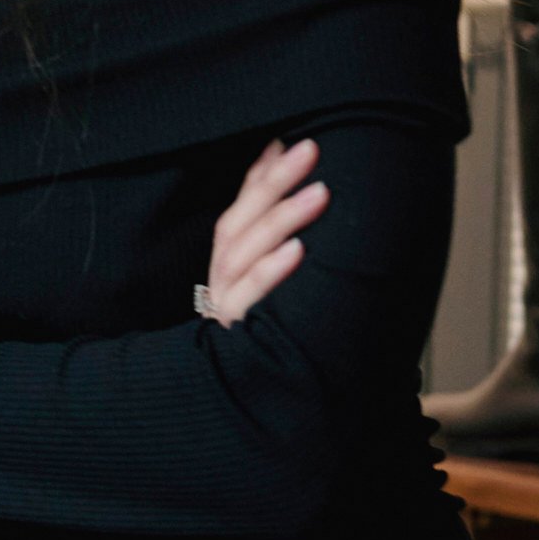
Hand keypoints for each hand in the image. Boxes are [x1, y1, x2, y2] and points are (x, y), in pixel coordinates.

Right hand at [202, 138, 325, 329]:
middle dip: (274, 185)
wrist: (259, 399)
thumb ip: (276, 236)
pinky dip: (272, 272)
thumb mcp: (270, 281)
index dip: (259, 176)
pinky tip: (298, 251)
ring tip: (318, 193)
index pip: (239, 210)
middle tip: (309, 150)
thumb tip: (293, 180)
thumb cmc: (270, 331)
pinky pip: (250, 298)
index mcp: (227, 265)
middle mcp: (220, 281)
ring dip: (281, 220)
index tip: (288, 141)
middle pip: (240, 224)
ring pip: (243, 255)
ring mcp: (226, 307)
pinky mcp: (236, 335)